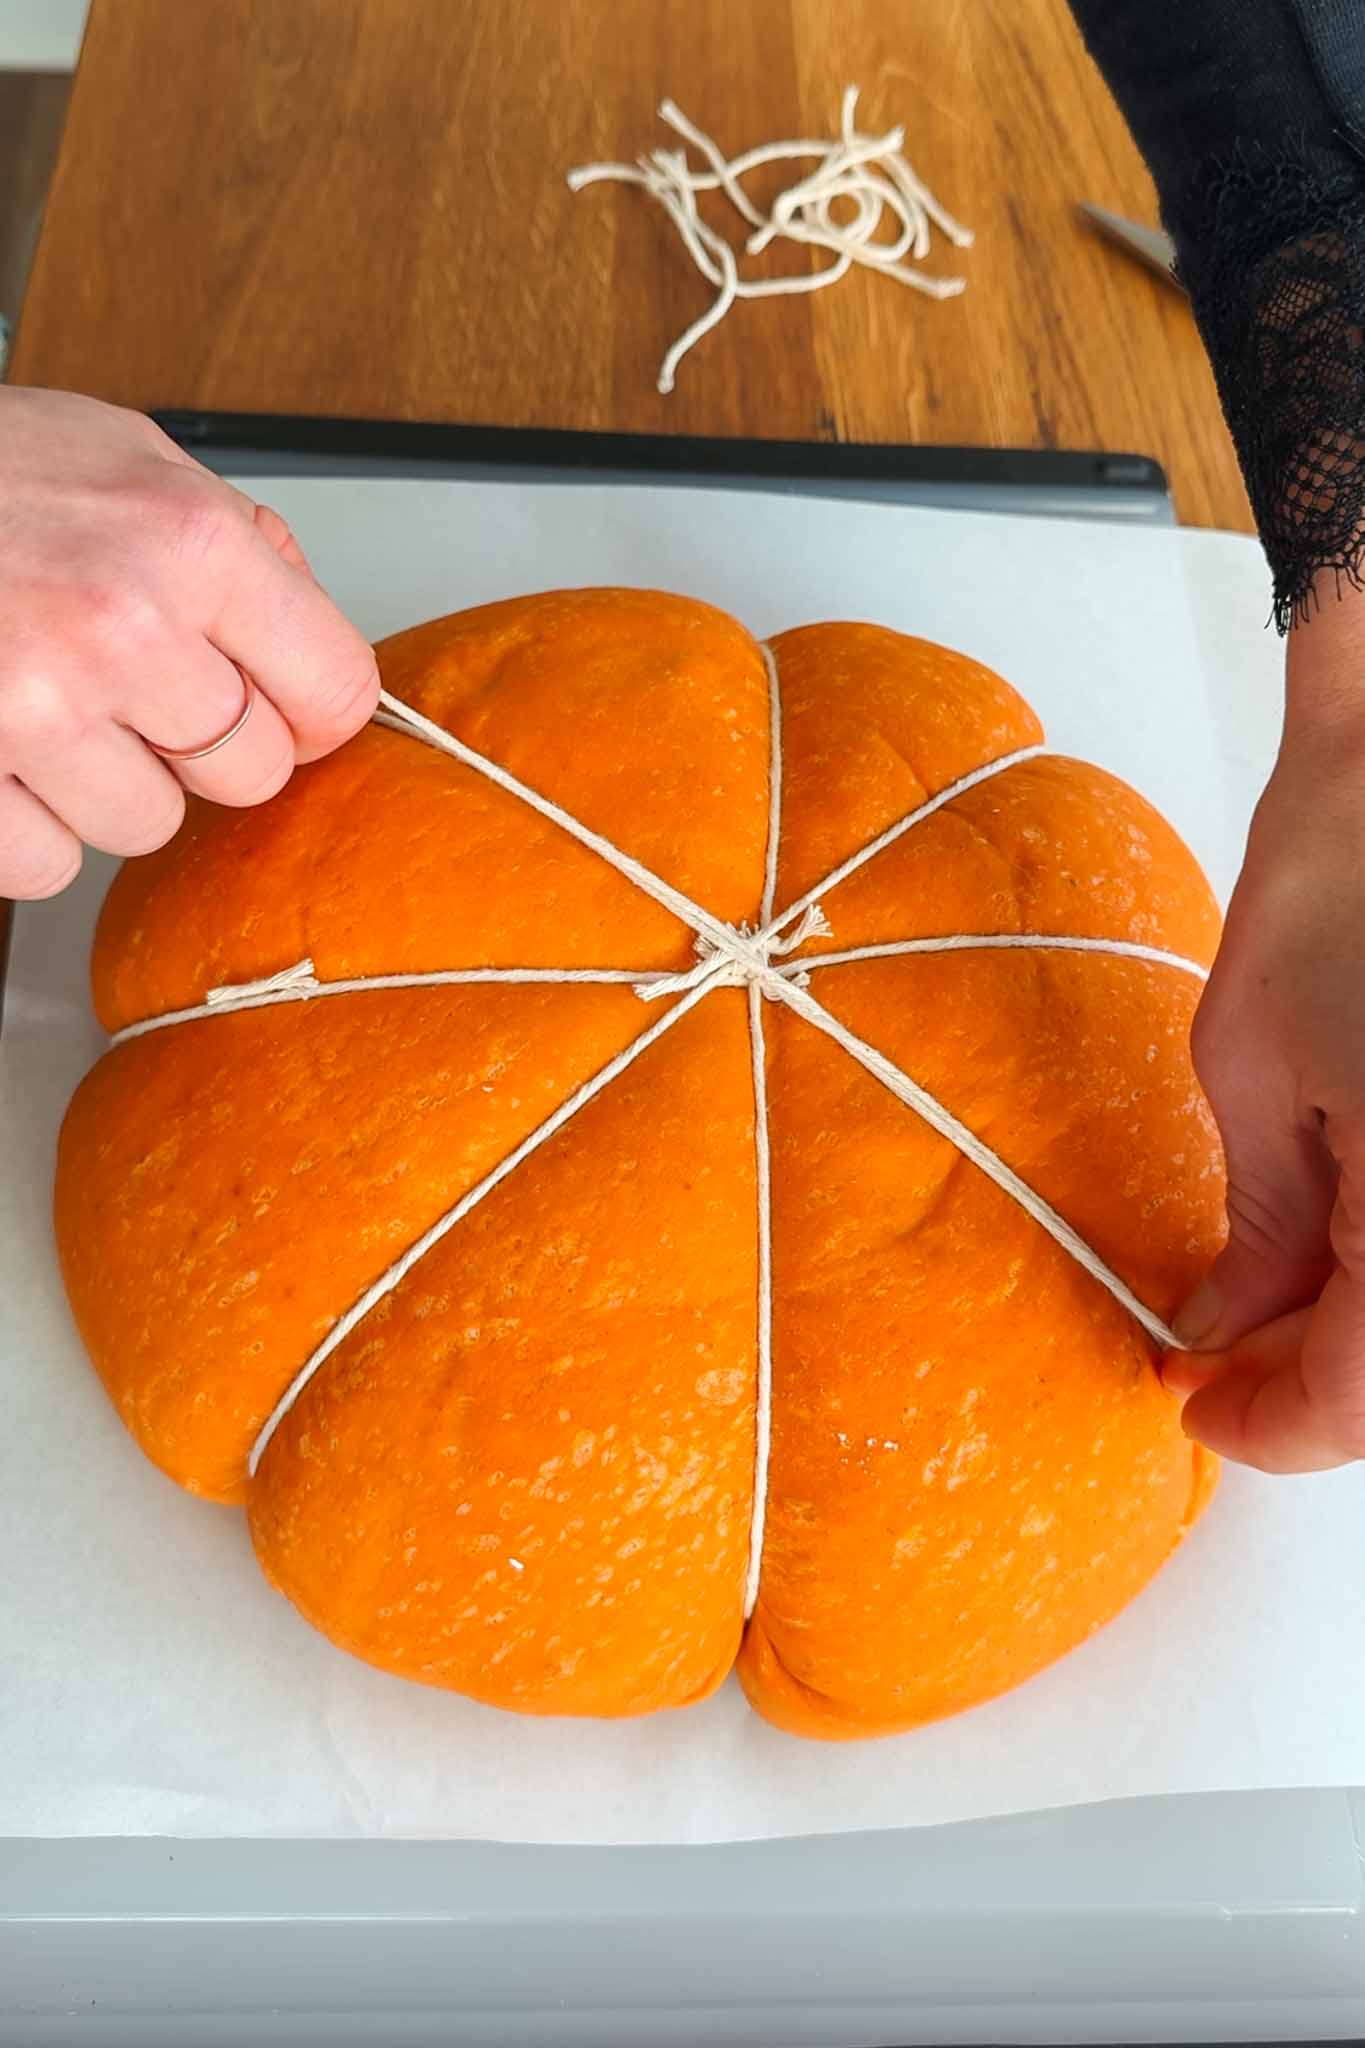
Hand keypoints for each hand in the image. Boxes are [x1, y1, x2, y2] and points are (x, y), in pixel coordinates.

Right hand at [0, 387, 378, 898]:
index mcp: (187, 542)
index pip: (335, 691)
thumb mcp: (119, 451)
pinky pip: (44, 864)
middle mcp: (123, 627)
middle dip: (198, 744)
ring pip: (147, 826)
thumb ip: (228, 538)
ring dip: (102, 784)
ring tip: (39, 702)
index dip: (307, 711)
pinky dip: (19, 825)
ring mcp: (37, 711)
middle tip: (127, 689)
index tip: (280, 710)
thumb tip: (302, 621)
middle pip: (251, 773)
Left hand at [1164, 580, 1364, 1469]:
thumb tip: (1226, 1325)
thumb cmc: (1344, 877)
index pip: (1360, 1402)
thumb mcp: (1251, 1066)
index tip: (1193, 1405)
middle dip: (1316, 1382)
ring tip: (1273, 1296)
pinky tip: (1342, 1246)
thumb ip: (1256, 1226)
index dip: (1269, 1426)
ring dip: (1361, 1331)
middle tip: (1220, 1352)